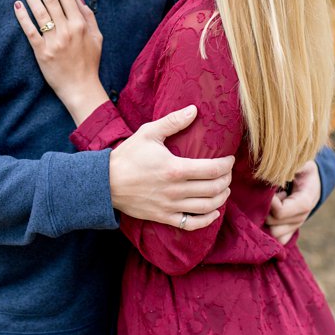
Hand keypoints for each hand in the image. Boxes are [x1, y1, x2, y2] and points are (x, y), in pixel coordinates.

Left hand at [13, 0, 106, 122]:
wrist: (81, 88)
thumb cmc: (89, 63)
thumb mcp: (97, 37)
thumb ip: (88, 16)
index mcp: (80, 24)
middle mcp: (67, 30)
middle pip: (50, 0)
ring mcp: (53, 41)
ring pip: (39, 12)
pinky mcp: (42, 52)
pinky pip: (30, 31)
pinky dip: (23, 17)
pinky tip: (17, 5)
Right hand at [109, 105, 233, 229]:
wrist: (105, 182)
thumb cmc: (127, 156)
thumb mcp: (148, 133)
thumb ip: (173, 121)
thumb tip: (194, 110)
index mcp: (175, 168)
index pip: (213, 169)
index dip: (227, 164)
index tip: (229, 159)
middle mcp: (176, 190)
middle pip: (214, 188)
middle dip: (226, 180)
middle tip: (227, 173)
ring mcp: (170, 206)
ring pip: (208, 206)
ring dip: (221, 198)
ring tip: (223, 189)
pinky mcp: (163, 217)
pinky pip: (192, 224)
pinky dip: (207, 220)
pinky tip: (213, 212)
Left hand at [265, 160, 320, 244]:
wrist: (310, 177)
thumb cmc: (301, 167)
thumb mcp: (299, 162)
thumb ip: (288, 167)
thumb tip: (270, 174)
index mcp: (305, 201)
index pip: (281, 212)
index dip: (270, 203)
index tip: (268, 190)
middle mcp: (302, 216)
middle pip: (274, 224)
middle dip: (265, 210)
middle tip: (266, 196)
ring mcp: (296, 225)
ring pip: (274, 234)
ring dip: (266, 219)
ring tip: (268, 204)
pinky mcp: (290, 229)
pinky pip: (279, 240)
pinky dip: (269, 230)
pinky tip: (267, 214)